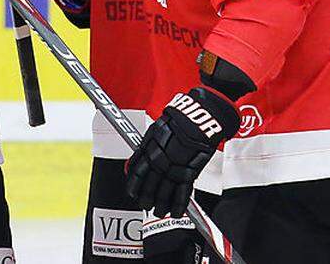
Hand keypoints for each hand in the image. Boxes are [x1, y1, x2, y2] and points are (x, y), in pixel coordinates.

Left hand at [126, 87, 238, 217]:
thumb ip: (146, 147)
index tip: (132, 192)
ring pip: (163, 192)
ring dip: (161, 205)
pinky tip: (176, 212)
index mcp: (148, 149)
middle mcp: (158, 161)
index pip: (136, 172)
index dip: (133, 185)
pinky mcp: (189, 172)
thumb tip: (136, 160)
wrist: (196, 118)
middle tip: (145, 205)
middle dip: (145, 198)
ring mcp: (173, 168)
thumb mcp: (155, 130)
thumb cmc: (177, 121)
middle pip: (148, 186)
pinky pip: (182, 193)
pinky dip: (178, 205)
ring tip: (159, 211)